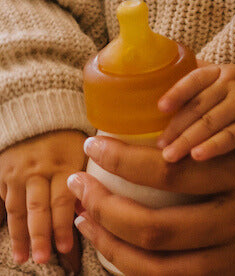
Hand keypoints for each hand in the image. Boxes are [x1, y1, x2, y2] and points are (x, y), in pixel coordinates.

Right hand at [0, 130, 84, 265]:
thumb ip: (86, 175)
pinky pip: (5, 201)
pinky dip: (9, 222)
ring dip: (22, 236)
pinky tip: (14, 241)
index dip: (64, 225)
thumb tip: (91, 209)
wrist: (39, 110)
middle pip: (40, 208)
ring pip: (19, 209)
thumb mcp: (83, 148)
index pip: (63, 199)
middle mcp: (41, 168)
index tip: (66, 248)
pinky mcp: (4, 173)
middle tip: (44, 258)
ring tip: (25, 257)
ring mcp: (20, 171)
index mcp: (66, 161)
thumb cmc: (69, 134)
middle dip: (42, 236)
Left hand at [68, 136, 234, 274]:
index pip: (172, 168)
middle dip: (104, 203)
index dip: (124, 159)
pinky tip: (121, 255)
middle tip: (79, 182)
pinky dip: (140, 271)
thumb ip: (224, 148)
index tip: (96, 144)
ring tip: (87, 219)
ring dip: (112, 243)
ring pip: (157, 263)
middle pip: (154, 220)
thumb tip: (164, 143)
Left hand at [157, 64, 234, 161]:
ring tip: (169, 157)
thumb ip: (201, 78)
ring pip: (211, 122)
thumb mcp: (229, 76)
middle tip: (158, 145)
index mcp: (223, 72)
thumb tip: (164, 76)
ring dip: (187, 139)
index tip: (160, 108)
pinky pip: (230, 137)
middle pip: (199, 105)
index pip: (196, 78)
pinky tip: (197, 156)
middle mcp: (233, 86)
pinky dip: (213, 146)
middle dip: (175, 126)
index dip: (177, 92)